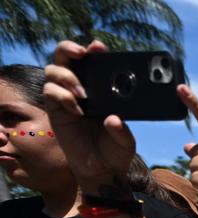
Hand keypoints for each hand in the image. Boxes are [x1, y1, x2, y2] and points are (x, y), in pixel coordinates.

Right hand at [42, 40, 136, 190]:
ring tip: (83, 93)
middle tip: (82, 54)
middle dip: (70, 49)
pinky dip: (62, 95)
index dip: (93, 50)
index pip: (92, 62)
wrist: (103, 171)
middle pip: (65, 57)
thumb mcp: (126, 141)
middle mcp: (81, 89)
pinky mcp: (55, 111)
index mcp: (101, 89)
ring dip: (67, 76)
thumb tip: (113, 119)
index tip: (99, 47)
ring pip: (53, 70)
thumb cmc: (115, 151)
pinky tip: (77, 109)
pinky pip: (50, 92)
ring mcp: (66, 98)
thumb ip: (123, 130)